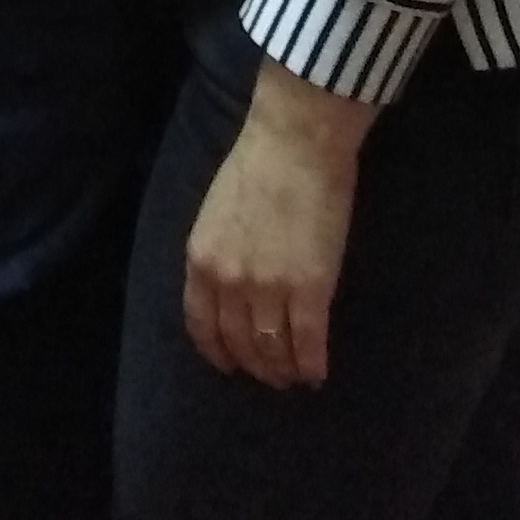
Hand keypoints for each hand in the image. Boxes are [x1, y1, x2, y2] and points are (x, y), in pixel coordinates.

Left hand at [182, 61, 374, 386]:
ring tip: (295, 377)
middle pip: (239, 343)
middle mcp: (228, 282)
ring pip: (272, 350)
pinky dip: (312, 364)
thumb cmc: (257, 166)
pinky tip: (318, 372)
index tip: (230, 364)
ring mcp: (269, 289)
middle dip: (255, 366)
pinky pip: (308, 342)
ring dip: (284, 371)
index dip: (217, 351)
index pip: (202, 324)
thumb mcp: (216, 214)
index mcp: (201, 260)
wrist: (296, 142)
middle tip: (271, 375)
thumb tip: (230, 285)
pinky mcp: (310, 289)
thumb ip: (218, 254)